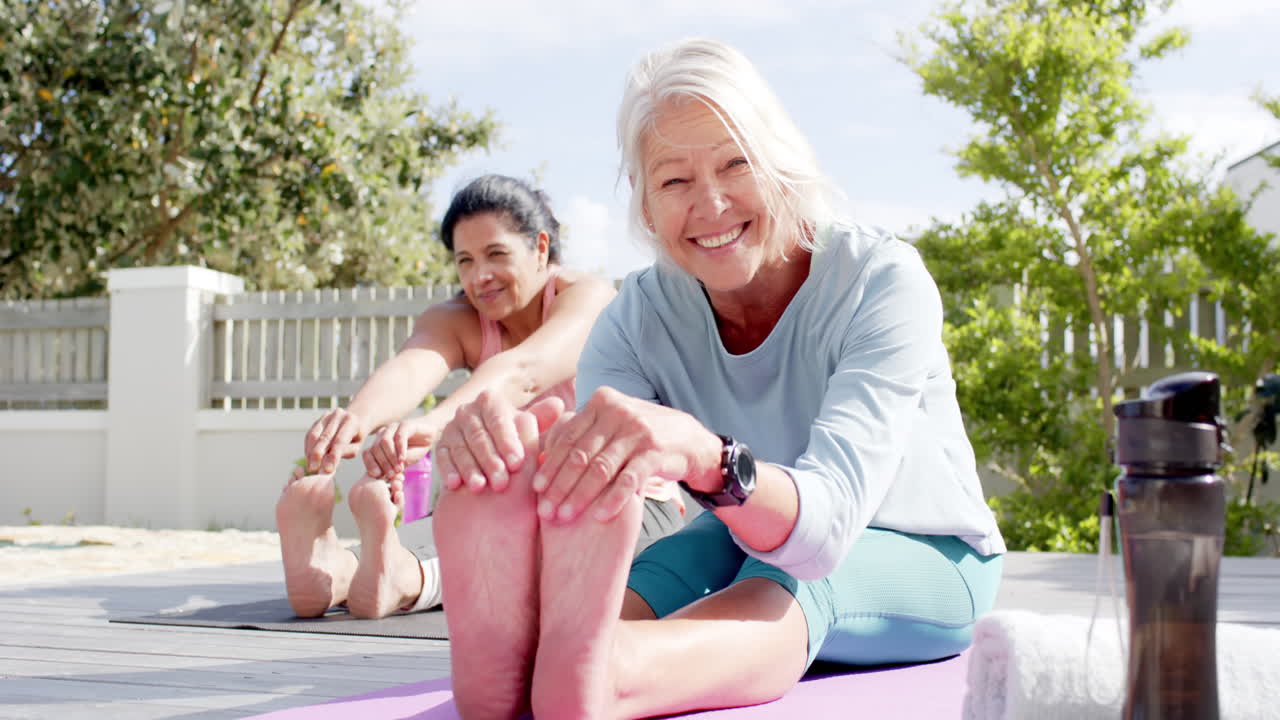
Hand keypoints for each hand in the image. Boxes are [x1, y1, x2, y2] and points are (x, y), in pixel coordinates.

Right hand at [304, 408, 365, 473]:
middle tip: (313, 469)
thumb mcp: (357, 446)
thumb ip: (345, 453)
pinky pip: (309, 434)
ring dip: (310, 452)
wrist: (353, 420)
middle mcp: (338, 415)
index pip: (340, 440)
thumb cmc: (356, 438)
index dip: (333, 456)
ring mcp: (326, 416)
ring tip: (310, 466)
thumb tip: (327, 463)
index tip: (328, 470)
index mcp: (351, 421)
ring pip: (314, 435)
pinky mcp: (317, 420)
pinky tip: (309, 458)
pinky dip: (308, 448)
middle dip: (318, 454)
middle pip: (325, 436)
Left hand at [363, 418, 436, 479]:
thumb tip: (382, 478)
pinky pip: (399, 436)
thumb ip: (392, 468)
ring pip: (385, 441)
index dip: (371, 464)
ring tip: (399, 469)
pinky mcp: (406, 424)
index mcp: (378, 443)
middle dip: (383, 463)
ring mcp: (394, 427)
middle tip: (392, 475)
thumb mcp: (401, 463)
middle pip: (375, 448)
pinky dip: (400, 449)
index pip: (368, 453)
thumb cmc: (414, 450)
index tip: (378, 475)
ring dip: (391, 457)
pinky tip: (403, 459)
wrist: (430, 437)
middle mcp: (383, 433)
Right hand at [434, 391, 564, 492]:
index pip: (499, 421)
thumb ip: (540, 421)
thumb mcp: (529, 433)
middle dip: (490, 460)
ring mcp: (451, 429)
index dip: (508, 442)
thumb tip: (558, 405)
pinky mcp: (440, 447)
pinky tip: (455, 485)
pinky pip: (443, 458)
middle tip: (501, 482)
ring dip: (470, 468)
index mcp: (490, 401)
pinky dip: (448, 471)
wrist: (493, 461)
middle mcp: (467, 411)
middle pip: (479, 436)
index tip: (518, 464)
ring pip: (461, 448)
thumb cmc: (516, 445)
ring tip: (480, 487)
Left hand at [533, 386, 718, 523]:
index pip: (568, 436)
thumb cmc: (639, 435)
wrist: (690, 439)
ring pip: (600, 469)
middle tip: (545, 510)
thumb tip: (541, 453)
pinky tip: (599, 516)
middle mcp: (618, 412)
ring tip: (565, 516)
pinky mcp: (656, 452)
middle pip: (580, 454)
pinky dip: (612, 499)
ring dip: (579, 496)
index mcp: (602, 401)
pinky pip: (628, 480)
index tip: (536, 489)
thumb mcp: (612, 424)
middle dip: (559, 485)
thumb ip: (581, 433)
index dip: (550, 464)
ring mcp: (638, 431)